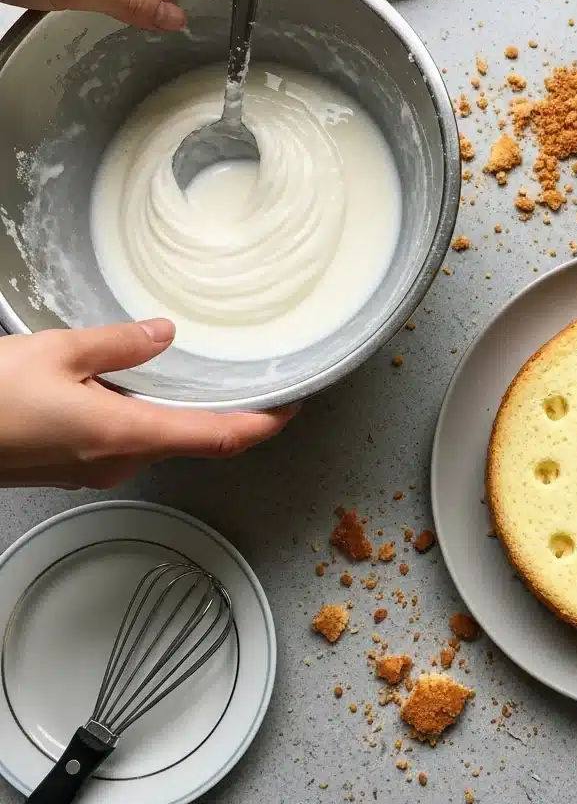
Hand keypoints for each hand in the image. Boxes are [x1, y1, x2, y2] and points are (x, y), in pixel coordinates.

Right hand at [0, 319, 295, 488]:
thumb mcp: (56, 353)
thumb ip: (119, 344)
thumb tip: (163, 333)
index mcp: (127, 434)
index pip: (220, 436)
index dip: (264, 424)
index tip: (292, 408)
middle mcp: (119, 461)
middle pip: (193, 437)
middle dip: (224, 412)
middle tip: (251, 380)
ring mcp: (96, 469)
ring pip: (157, 437)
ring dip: (180, 410)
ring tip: (196, 373)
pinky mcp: (73, 467)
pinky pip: (125, 440)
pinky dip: (144, 416)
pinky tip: (132, 387)